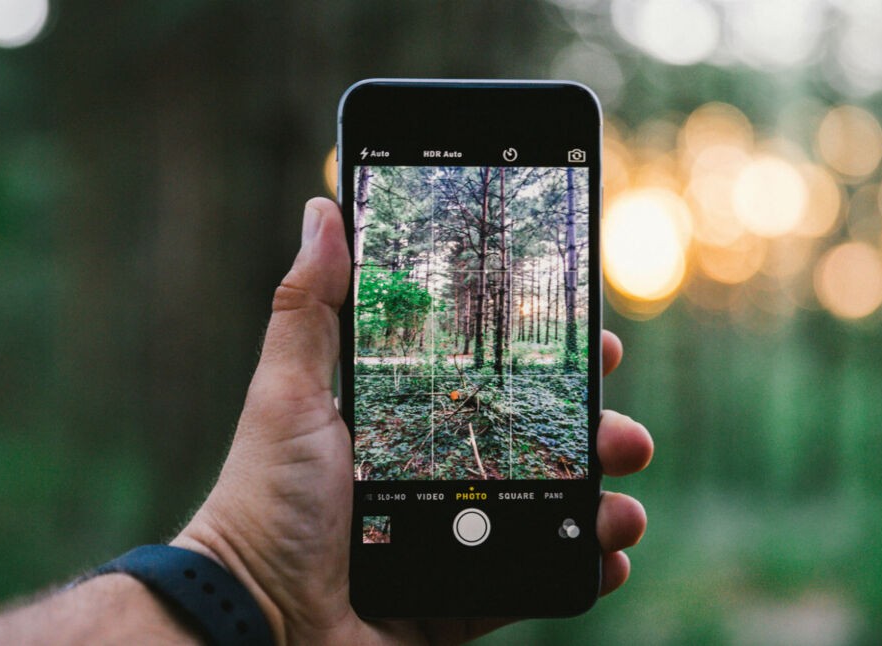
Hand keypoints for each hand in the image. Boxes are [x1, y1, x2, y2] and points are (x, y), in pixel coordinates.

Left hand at [173, 197, 653, 644]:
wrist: (256, 616)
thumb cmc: (265, 499)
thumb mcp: (289, 392)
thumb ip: (311, 306)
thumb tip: (325, 210)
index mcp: (412, 425)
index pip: (497, 382)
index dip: (551, 365)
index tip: (596, 346)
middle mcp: (443, 478)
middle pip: (540, 444)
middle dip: (596, 430)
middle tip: (624, 429)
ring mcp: (460, 541)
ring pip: (554, 511)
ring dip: (606, 499)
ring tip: (623, 499)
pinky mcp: (467, 601)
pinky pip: (541, 583)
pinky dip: (585, 568)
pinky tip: (609, 555)